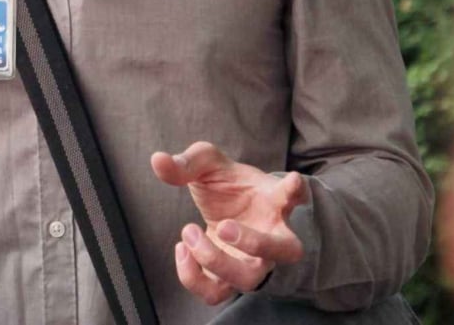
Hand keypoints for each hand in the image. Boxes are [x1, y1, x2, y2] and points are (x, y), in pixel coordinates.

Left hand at [151, 142, 305, 305]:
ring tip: (189, 230)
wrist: (227, 211)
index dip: (295, 191)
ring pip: (248, 279)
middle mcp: (272, 234)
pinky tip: (182, 248)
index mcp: (273, 200)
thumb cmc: (227, 187)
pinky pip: (215, 292)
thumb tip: (158, 161)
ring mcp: (254, 262)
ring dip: (214, 260)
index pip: (293, 194)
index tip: (292, 181)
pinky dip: (192, 276)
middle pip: (285, 250)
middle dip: (254, 243)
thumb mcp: (208, 164)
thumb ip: (188, 162)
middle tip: (223, 226)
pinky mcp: (229, 280)